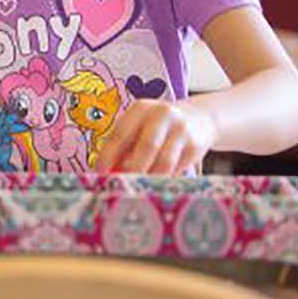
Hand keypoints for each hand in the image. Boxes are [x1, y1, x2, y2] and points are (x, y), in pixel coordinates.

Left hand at [96, 99, 216, 175]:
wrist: (198, 118)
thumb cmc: (157, 126)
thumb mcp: (139, 126)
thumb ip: (123, 145)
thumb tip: (106, 172)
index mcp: (141, 108)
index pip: (121, 133)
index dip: (108, 156)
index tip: (100, 174)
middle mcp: (162, 115)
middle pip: (146, 146)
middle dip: (131, 169)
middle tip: (121, 186)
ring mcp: (181, 130)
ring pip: (164, 162)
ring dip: (149, 178)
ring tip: (137, 189)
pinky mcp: (195, 147)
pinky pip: (177, 170)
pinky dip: (163, 180)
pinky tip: (155, 187)